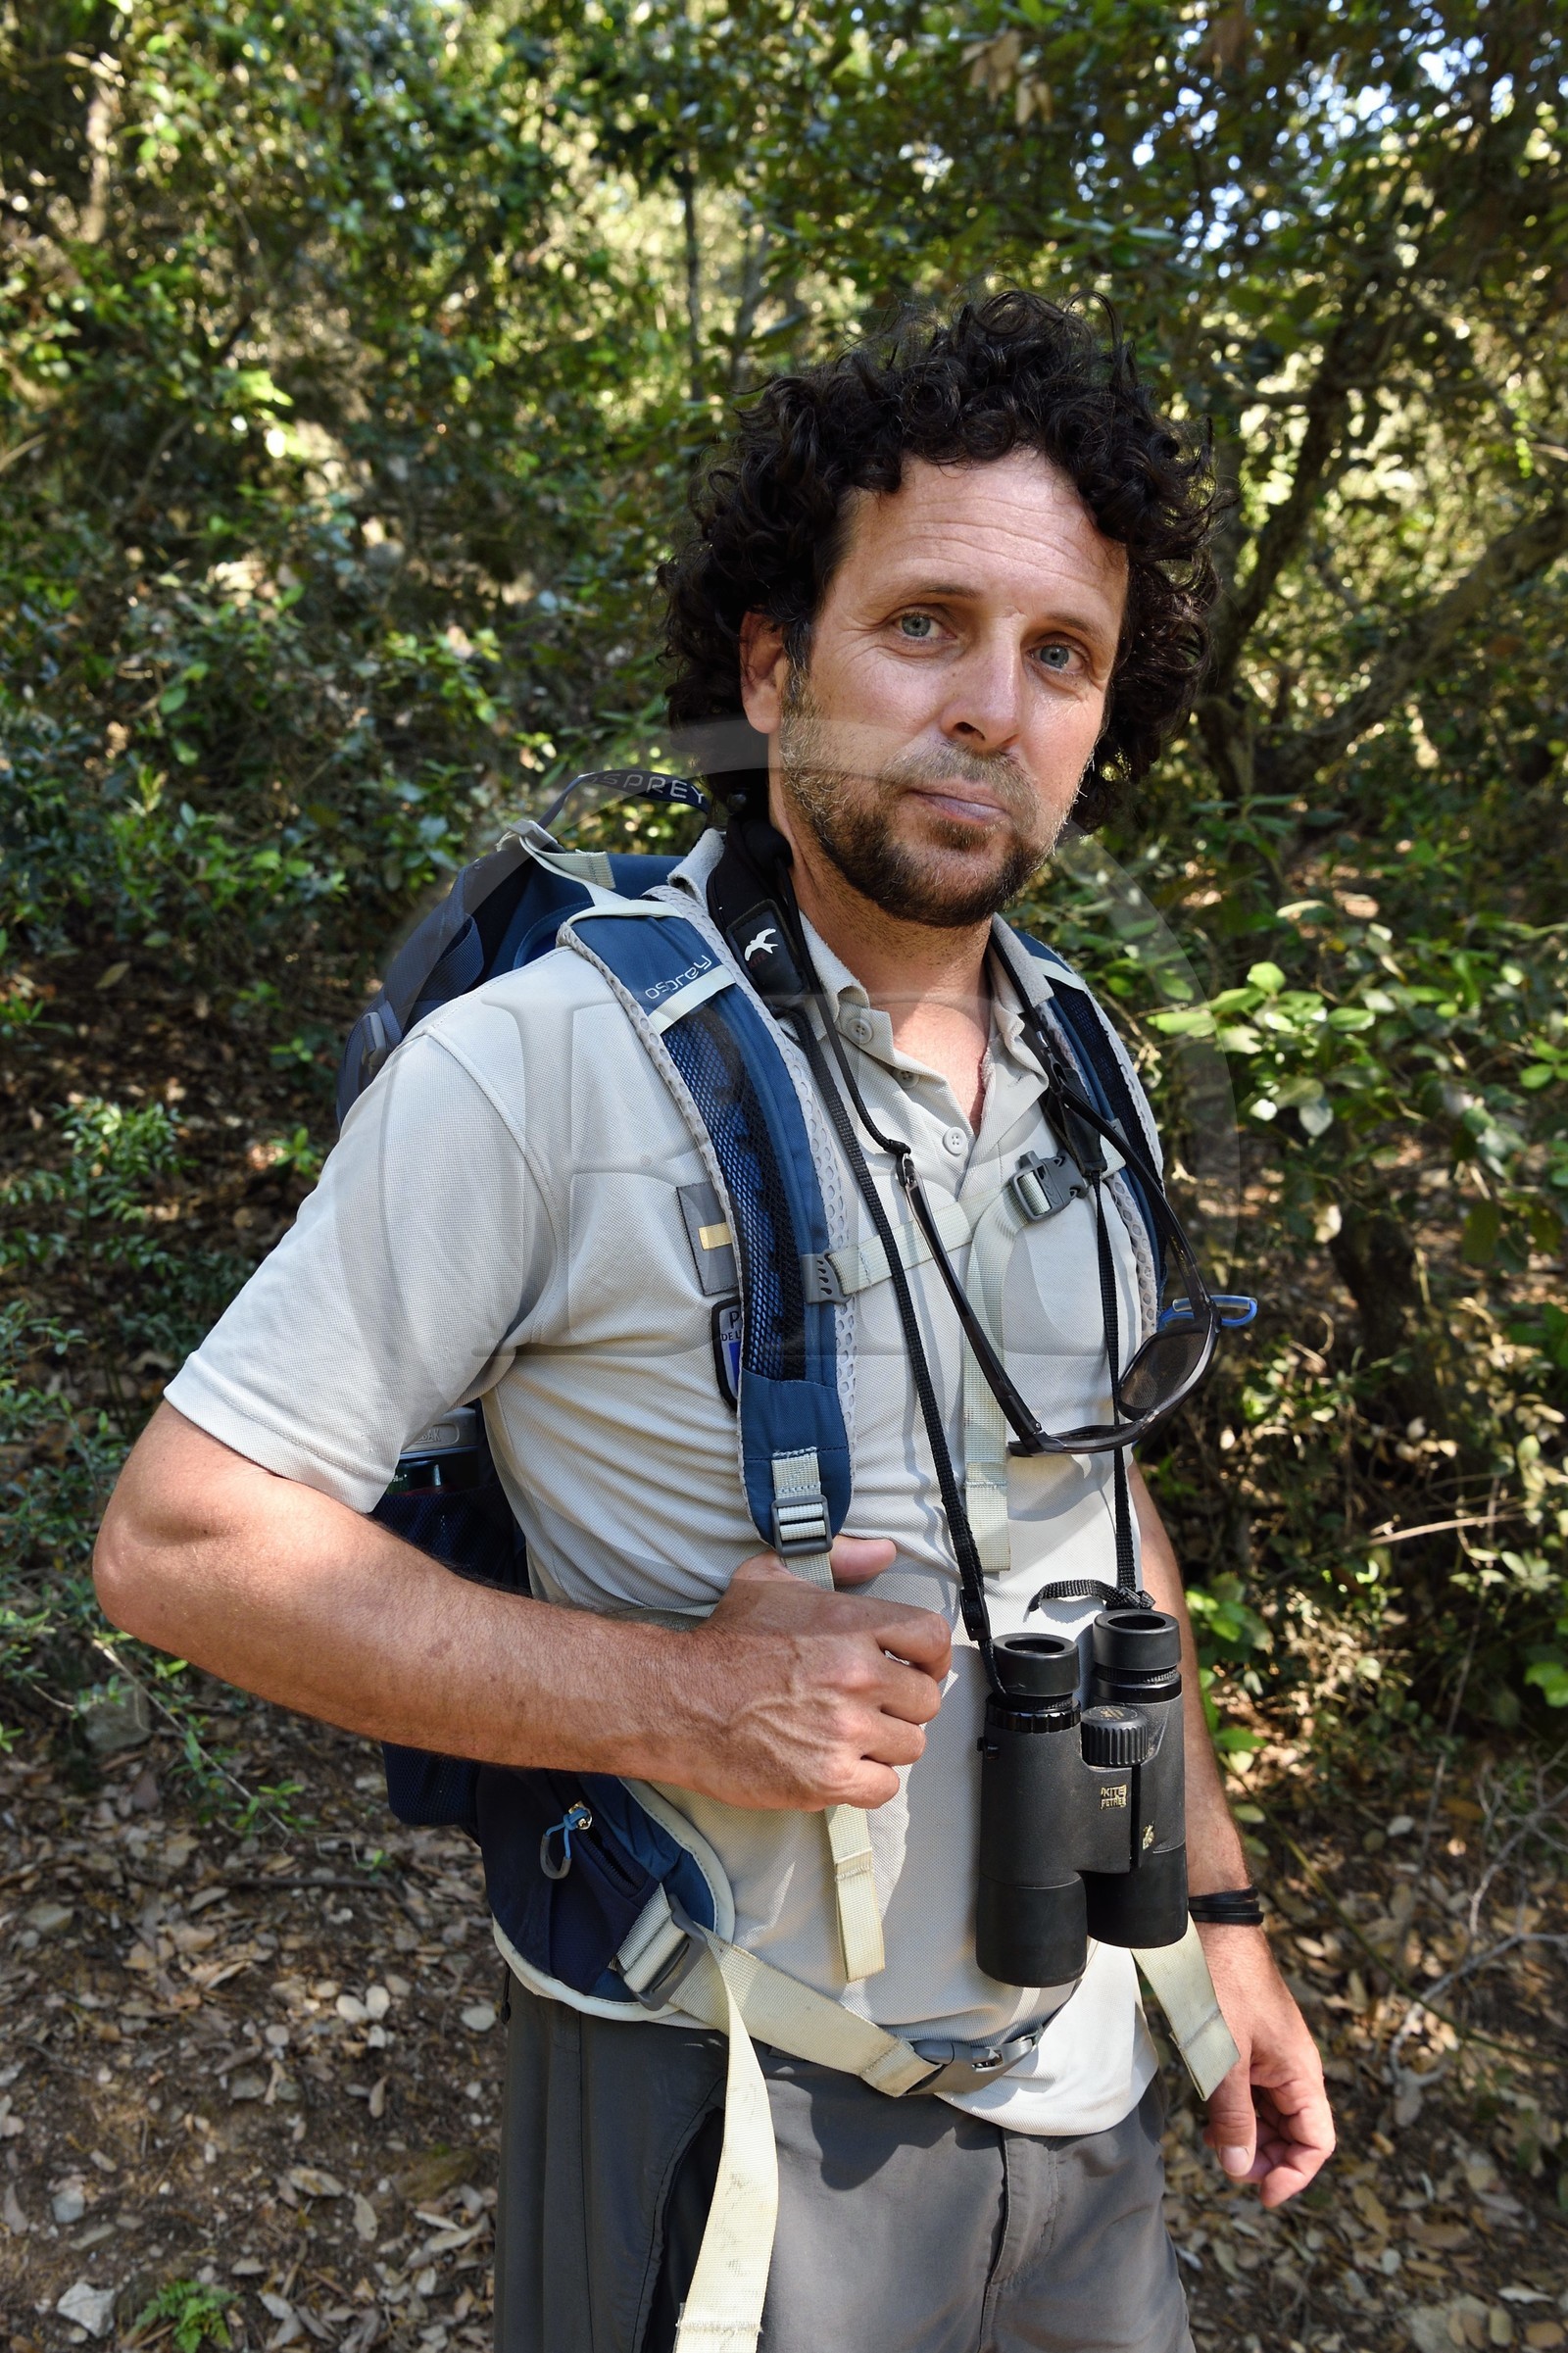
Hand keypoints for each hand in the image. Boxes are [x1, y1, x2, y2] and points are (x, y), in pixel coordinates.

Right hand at [661, 1541, 950, 1812]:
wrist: (678, 1700)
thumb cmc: (725, 1641)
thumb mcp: (772, 1578)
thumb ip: (837, 1557)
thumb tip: (883, 1551)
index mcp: (852, 1624)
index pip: (932, 1640)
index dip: (929, 1656)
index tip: (915, 1666)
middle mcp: (857, 1677)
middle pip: (927, 1700)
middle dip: (904, 1703)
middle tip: (874, 1704)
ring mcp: (845, 1732)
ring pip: (910, 1746)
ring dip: (887, 1743)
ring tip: (854, 1734)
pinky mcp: (828, 1779)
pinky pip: (884, 1786)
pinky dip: (869, 1780)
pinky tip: (843, 1763)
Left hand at [1199, 1924, 1334, 2207]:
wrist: (1212, 1930)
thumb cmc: (1225, 1987)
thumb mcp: (1226, 2058)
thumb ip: (1234, 2115)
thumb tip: (1241, 2168)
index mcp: (1302, 2074)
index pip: (1317, 2142)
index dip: (1294, 2174)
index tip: (1261, 2194)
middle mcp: (1294, 2071)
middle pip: (1295, 2135)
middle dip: (1267, 2160)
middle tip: (1228, 2167)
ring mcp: (1274, 2060)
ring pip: (1272, 2118)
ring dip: (1250, 2138)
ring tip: (1215, 2145)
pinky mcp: (1252, 2049)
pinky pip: (1254, 2095)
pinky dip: (1237, 2114)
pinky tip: (1212, 2121)